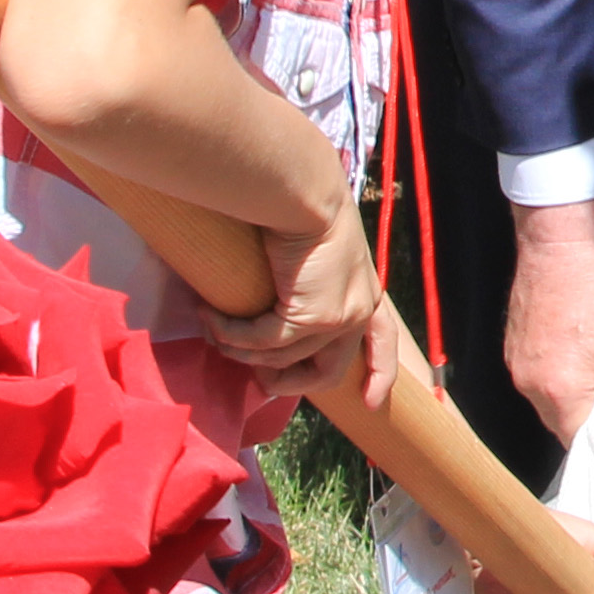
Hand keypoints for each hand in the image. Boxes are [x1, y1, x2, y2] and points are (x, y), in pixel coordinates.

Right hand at [210, 203, 385, 388]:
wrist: (304, 190)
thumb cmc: (302, 205)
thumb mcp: (317, 247)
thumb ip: (308, 276)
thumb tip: (275, 295)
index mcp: (366, 291)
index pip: (384, 340)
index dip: (379, 373)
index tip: (371, 403)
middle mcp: (358, 309)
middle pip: (330, 372)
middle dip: (290, 385)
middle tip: (257, 384)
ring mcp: (338, 318)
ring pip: (281, 357)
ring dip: (240, 350)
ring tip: (213, 332)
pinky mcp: (311, 318)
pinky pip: (262, 342)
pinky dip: (231, 334)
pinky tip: (209, 316)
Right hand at [503, 206, 593, 456]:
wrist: (562, 239)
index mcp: (561, 391)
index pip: (580, 443)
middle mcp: (529, 386)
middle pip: (562, 424)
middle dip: (590, 414)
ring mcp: (515, 366)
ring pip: (548, 401)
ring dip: (573, 392)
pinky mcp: (511, 348)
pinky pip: (536, 378)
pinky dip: (557, 373)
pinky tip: (577, 344)